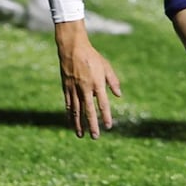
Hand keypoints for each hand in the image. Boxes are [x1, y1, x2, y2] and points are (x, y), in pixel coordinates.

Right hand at [56, 21, 121, 138]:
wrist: (73, 48)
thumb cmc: (92, 57)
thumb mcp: (106, 66)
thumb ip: (113, 81)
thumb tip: (119, 95)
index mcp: (97, 83)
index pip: (102, 103)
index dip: (105, 116)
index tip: (108, 126)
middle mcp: (85, 88)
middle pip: (88, 110)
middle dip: (92, 125)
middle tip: (95, 137)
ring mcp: (74, 88)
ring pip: (76, 110)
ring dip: (79, 124)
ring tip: (81, 135)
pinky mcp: (66, 88)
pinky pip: (68, 104)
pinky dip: (70, 115)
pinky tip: (71, 123)